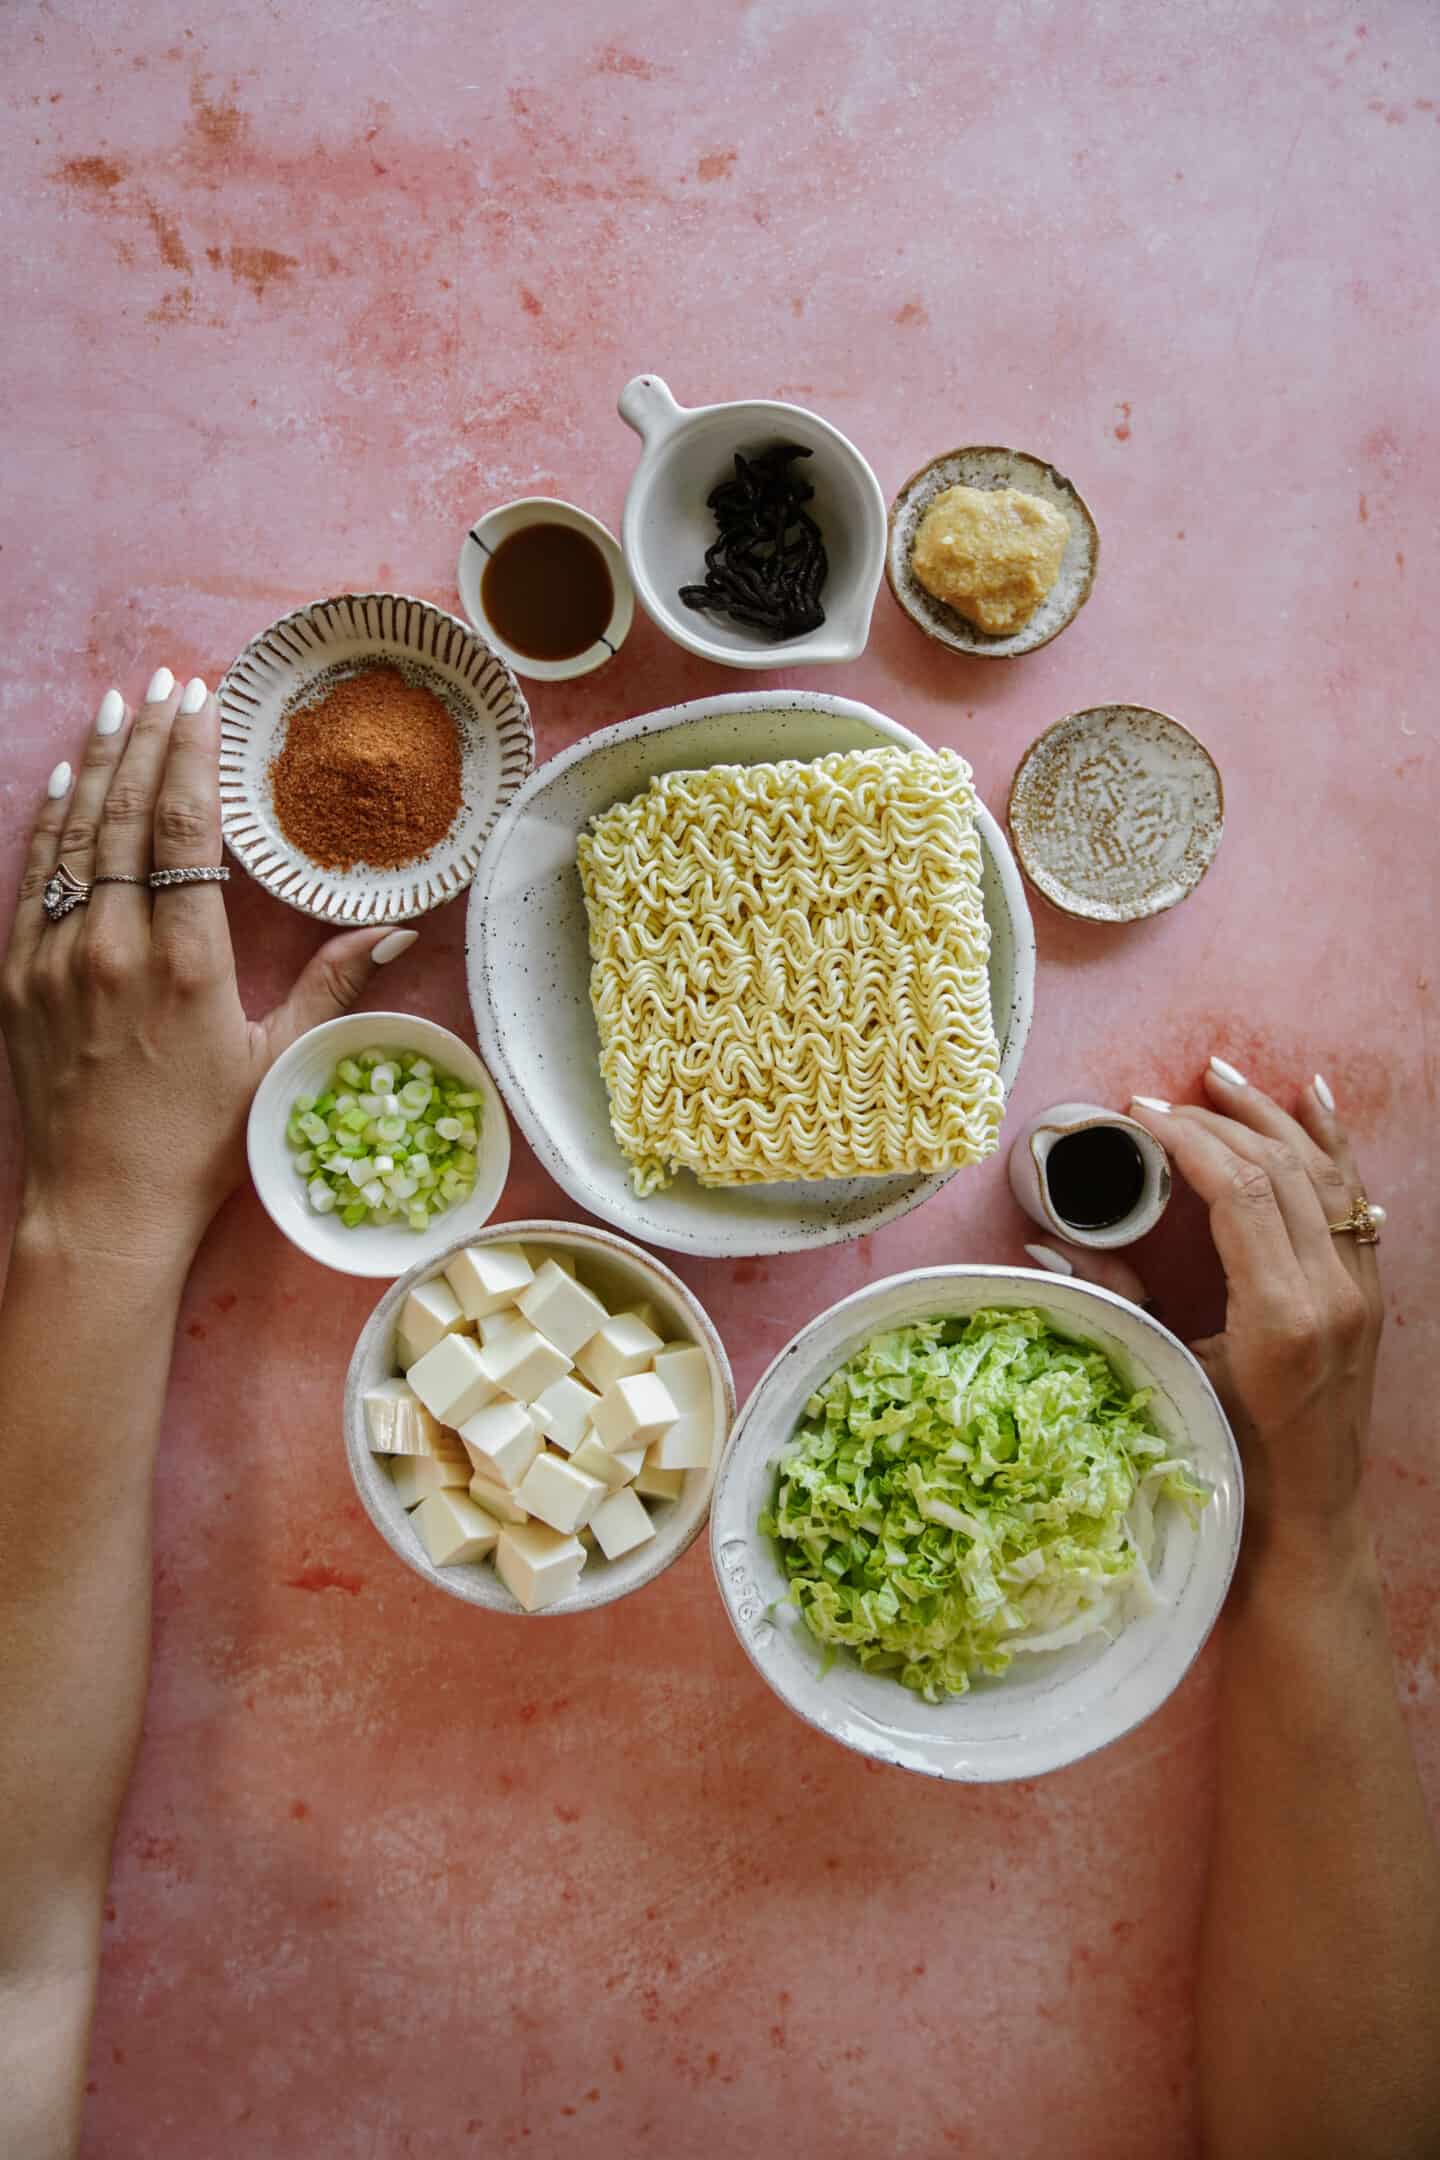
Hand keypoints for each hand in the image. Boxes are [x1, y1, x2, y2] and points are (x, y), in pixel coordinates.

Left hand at [2, 670, 419, 1272]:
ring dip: (94, 764)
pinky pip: (32, 879)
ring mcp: (53, 959)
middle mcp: (112, 948)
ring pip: (73, 836)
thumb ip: (332, 985)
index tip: (203, 705)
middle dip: (146, 739)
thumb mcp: (276, 1062)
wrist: (101, 1204)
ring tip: (114, 706)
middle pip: (127, 816)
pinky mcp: (16, 978)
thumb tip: (394, 928)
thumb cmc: (200, 1142)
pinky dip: (48, 823)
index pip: (185, 832)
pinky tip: (61, 782)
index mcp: (184, 964)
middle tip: (165, 683)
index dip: (192, 758)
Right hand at [1025, 1064, 1381, 1554]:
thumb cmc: (1228, 1462)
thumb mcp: (1167, 1378)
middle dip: (1216, 1122)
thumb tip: (1047, 1244)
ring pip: (1322, 1174)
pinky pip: (1353, 1198)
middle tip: (1159, 1101)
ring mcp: (1357, 1291)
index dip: (1189, 1141)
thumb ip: (1117, 1303)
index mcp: (1283, 1315)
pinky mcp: (1365, 1295)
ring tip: (1221, 1076)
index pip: (1242, 1192)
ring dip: (1271, 1117)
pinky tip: (1313, 1098)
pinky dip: (1334, 1142)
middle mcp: (1332, 1293)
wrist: (1305, 1520)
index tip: (1140, 1114)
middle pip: (1279, 1171)